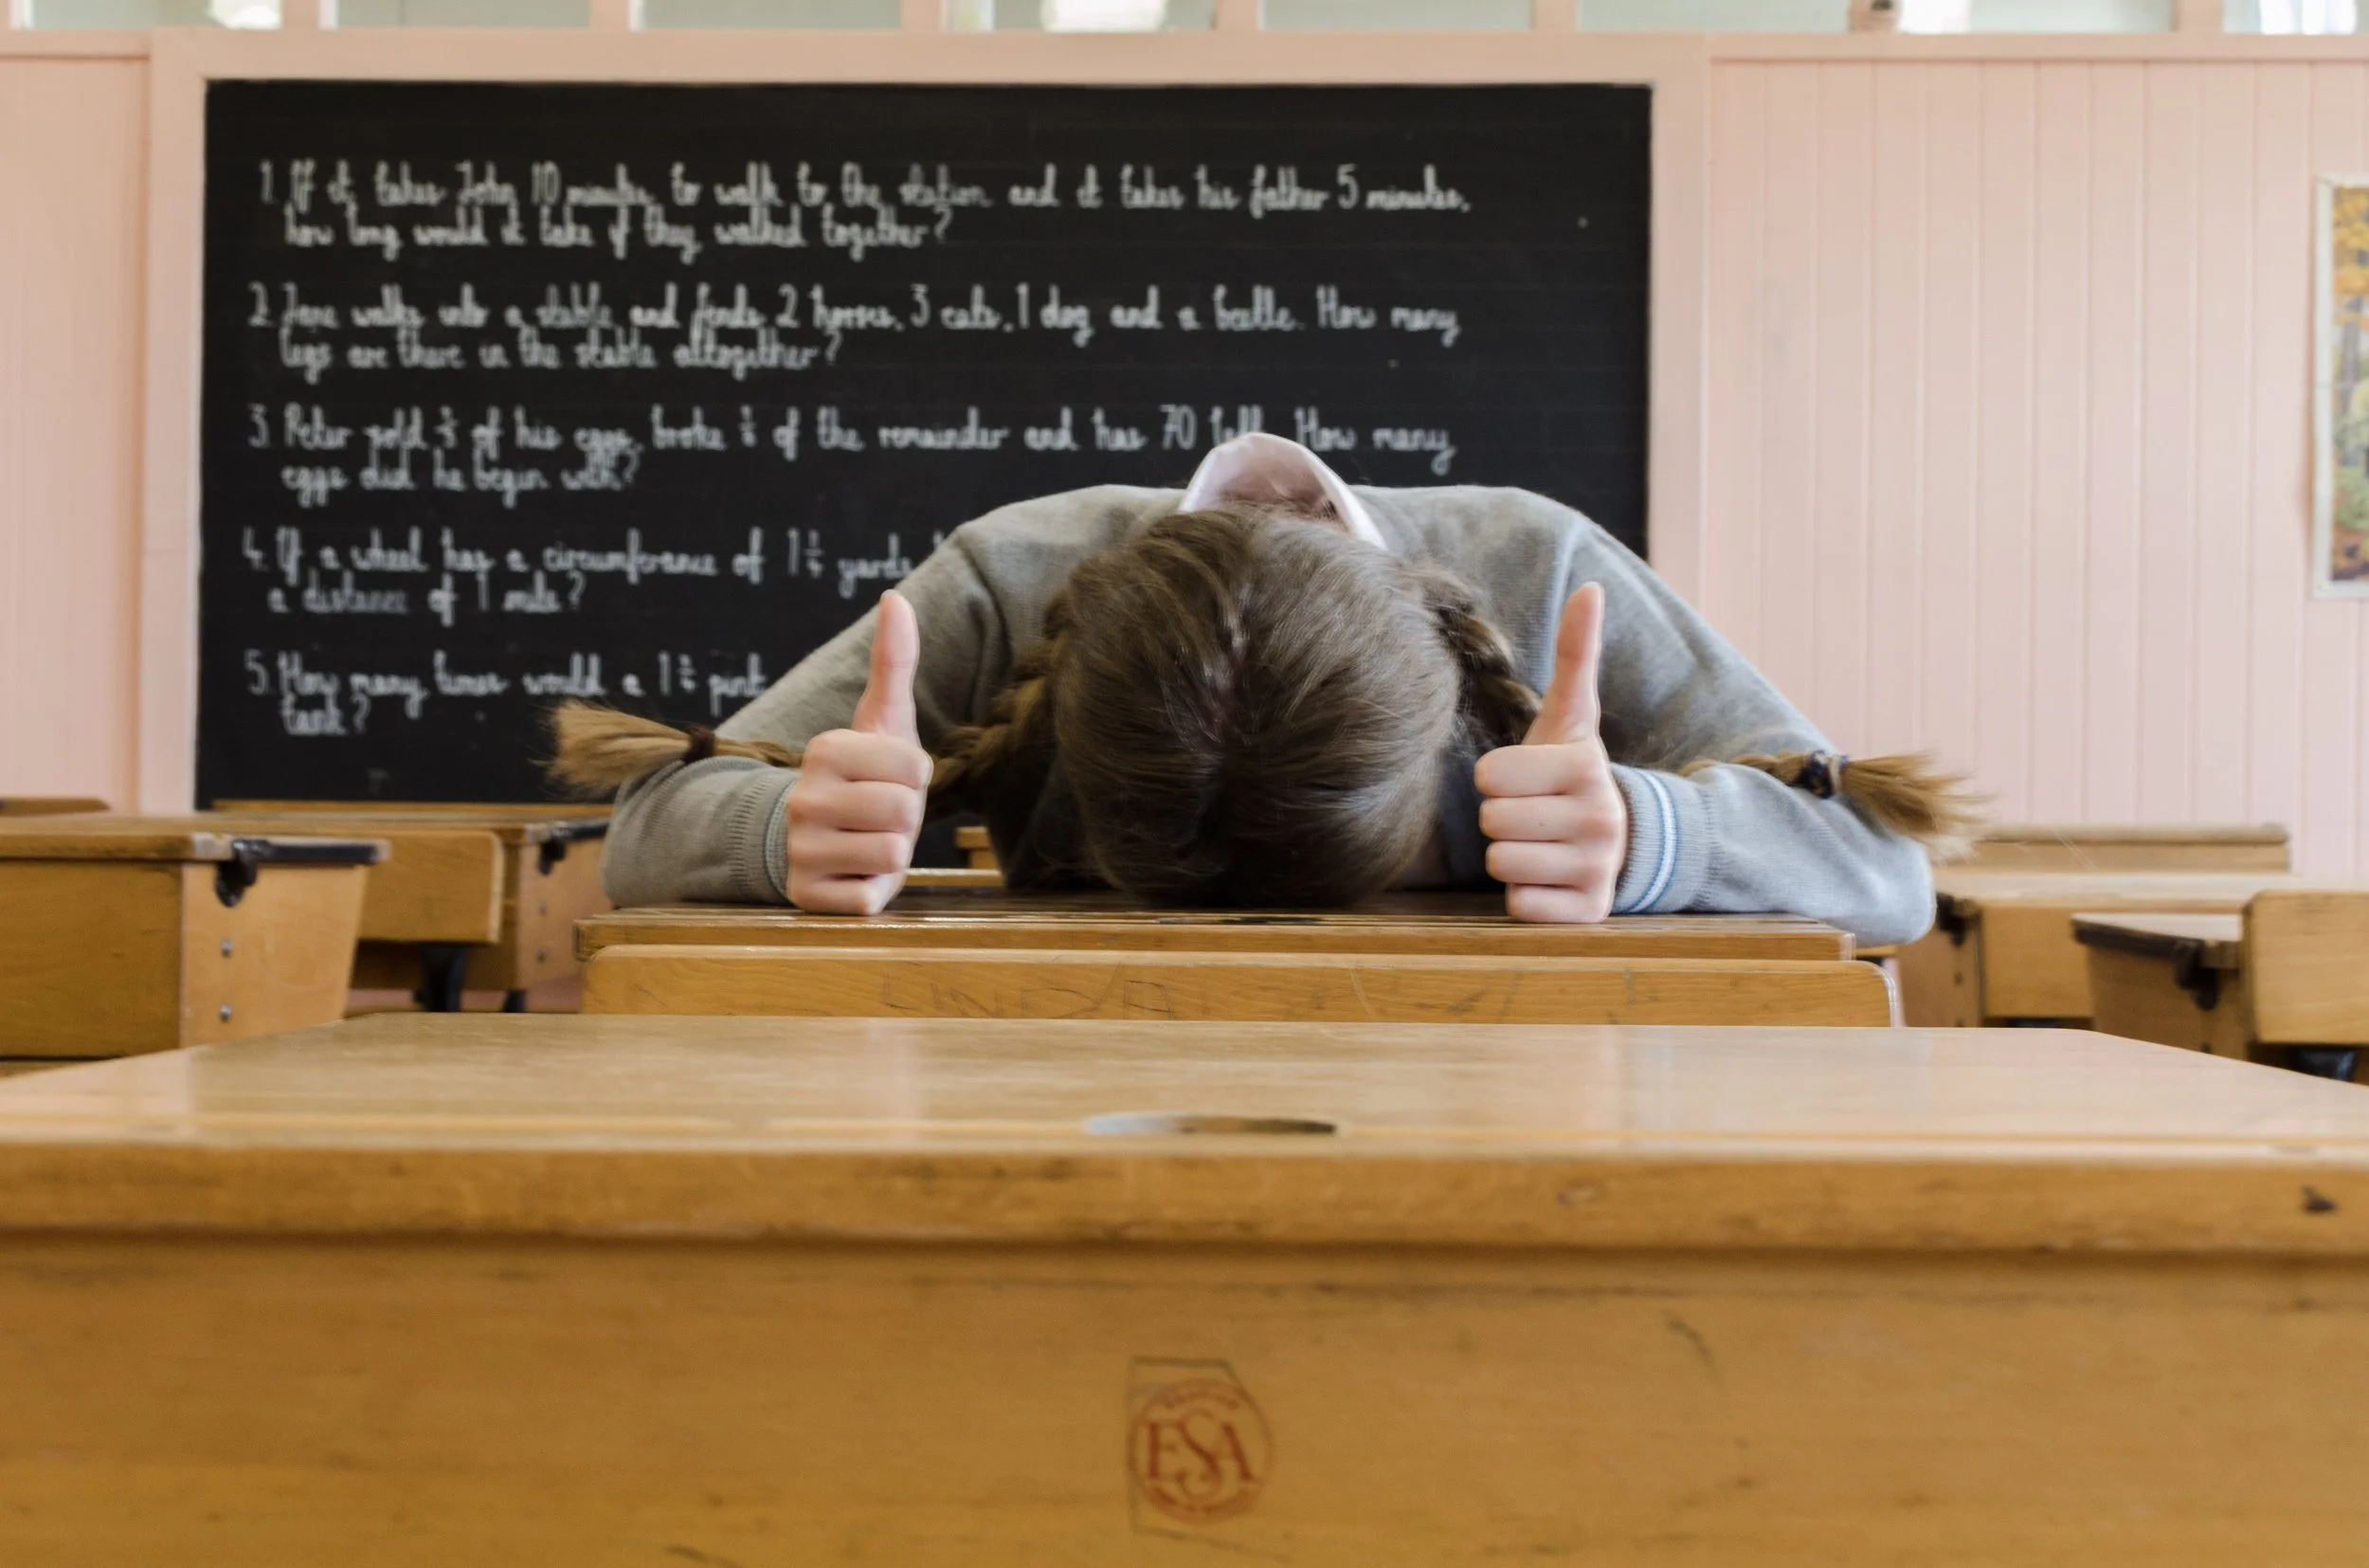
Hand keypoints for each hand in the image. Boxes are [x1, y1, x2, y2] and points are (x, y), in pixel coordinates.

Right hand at [785, 590, 929, 914]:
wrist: (812, 841)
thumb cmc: (862, 777)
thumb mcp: (880, 720)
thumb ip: (894, 661)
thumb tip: (896, 597)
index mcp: (825, 751)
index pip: (916, 768)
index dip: (915, 779)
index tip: (888, 780)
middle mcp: (803, 799)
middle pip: (907, 813)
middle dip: (906, 819)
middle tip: (879, 816)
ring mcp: (800, 850)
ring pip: (893, 855)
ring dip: (892, 856)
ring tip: (867, 844)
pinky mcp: (806, 898)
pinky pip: (871, 897)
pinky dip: (873, 891)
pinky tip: (852, 875)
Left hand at [1475, 582, 1629, 922]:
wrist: (1621, 843)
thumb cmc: (1571, 775)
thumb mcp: (1573, 718)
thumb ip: (1576, 655)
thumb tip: (1589, 588)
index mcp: (1586, 766)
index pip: (1489, 775)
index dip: (1496, 778)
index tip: (1525, 780)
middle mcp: (1601, 819)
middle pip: (1492, 821)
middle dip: (1501, 817)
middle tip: (1531, 814)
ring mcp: (1598, 869)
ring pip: (1502, 864)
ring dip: (1511, 857)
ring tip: (1540, 844)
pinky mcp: (1588, 913)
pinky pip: (1520, 905)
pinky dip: (1525, 896)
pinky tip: (1549, 878)